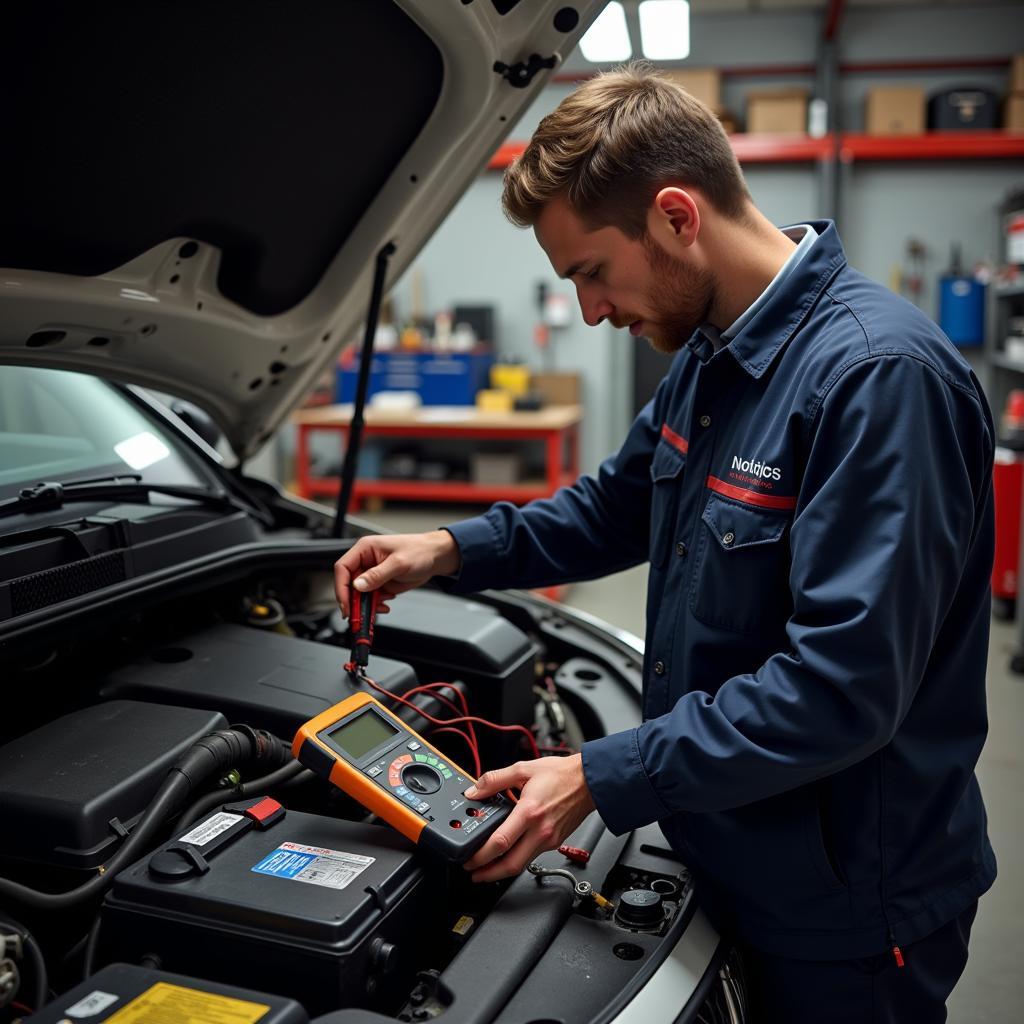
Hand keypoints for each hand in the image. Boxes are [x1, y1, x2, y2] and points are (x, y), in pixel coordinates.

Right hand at [333, 530, 460, 617]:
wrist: (435, 557)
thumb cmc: (420, 551)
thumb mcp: (399, 563)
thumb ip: (377, 575)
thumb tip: (358, 585)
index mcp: (365, 549)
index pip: (343, 568)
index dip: (341, 587)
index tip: (346, 603)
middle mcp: (366, 561)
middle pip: (349, 584)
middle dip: (353, 601)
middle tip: (357, 615)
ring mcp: (372, 574)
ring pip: (359, 594)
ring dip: (365, 605)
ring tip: (378, 608)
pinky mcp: (380, 584)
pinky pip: (371, 598)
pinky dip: (376, 605)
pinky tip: (385, 605)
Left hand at [462, 754, 595, 882]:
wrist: (590, 781)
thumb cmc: (561, 774)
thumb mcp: (523, 769)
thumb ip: (495, 780)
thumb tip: (474, 791)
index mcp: (529, 812)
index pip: (500, 842)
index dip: (481, 855)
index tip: (469, 858)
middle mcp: (540, 831)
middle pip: (510, 865)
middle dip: (488, 874)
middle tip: (474, 873)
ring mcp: (549, 840)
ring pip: (522, 864)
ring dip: (502, 869)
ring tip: (487, 867)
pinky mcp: (555, 842)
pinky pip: (532, 855)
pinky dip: (517, 858)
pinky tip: (509, 852)